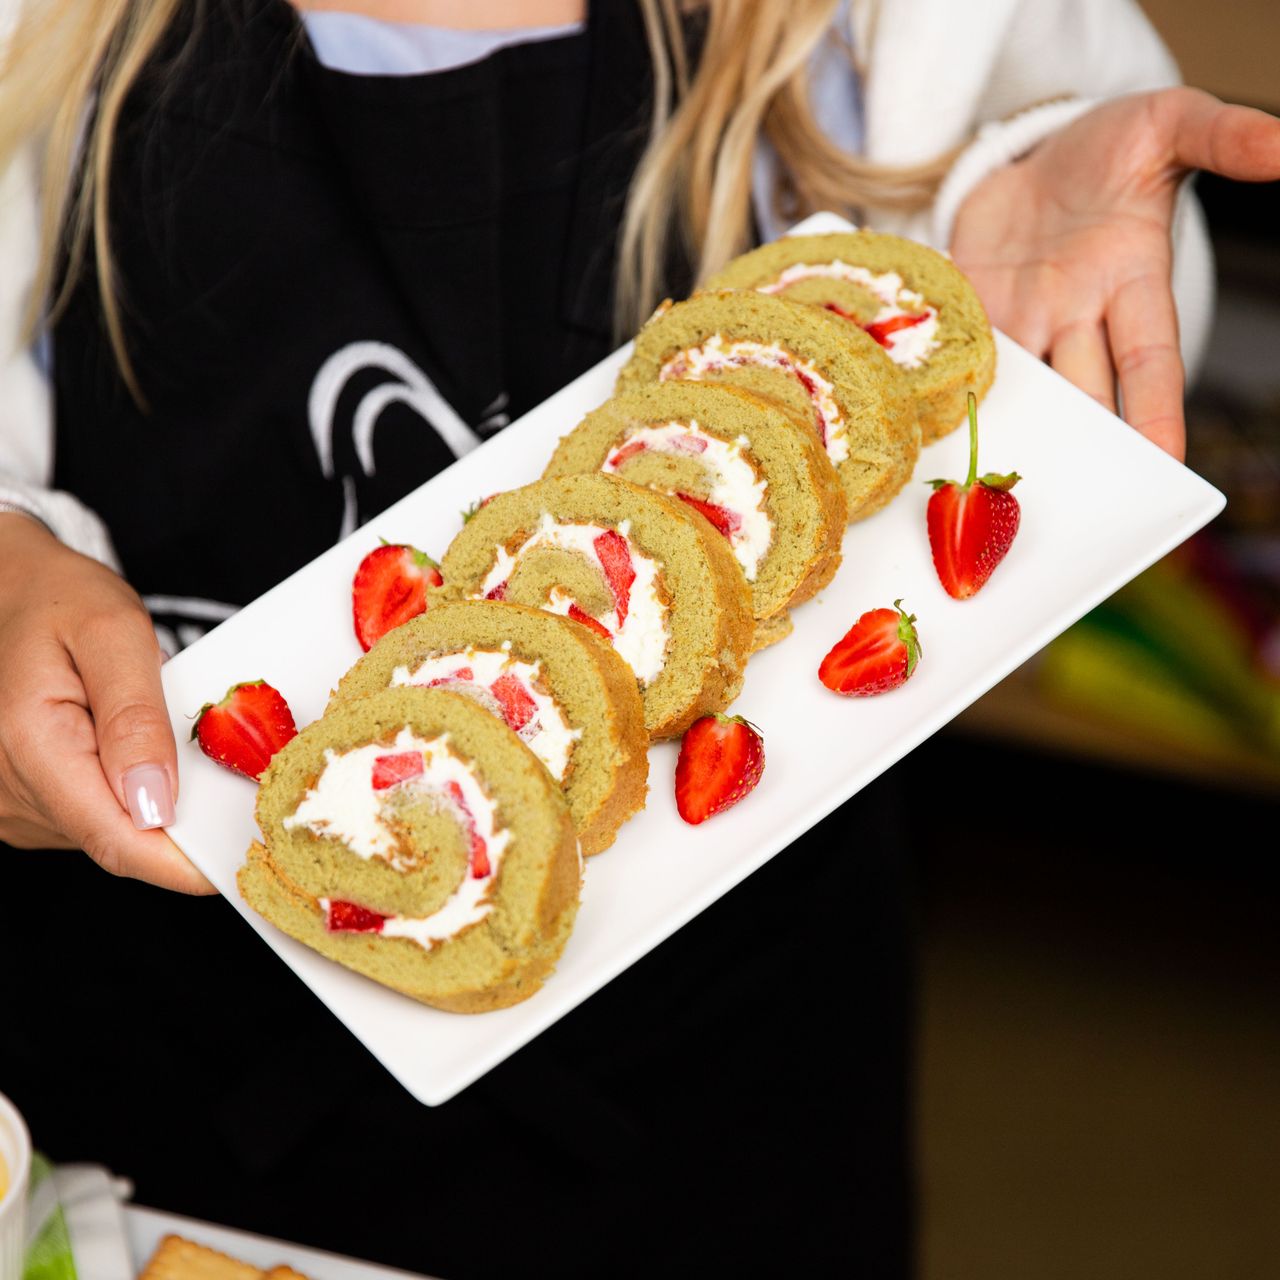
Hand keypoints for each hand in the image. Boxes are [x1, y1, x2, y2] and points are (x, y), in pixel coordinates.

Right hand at [0, 514, 213, 892]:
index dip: (181, 864)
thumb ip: (135, 716)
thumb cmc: (64, 600)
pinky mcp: (29, 805)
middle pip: (117, 839)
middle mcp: (9, 790)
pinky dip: (132, 795)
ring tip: (171, 747)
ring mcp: (14, 804)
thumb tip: (155, 802)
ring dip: (155, 804)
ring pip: (110, 832)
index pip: (113, 838)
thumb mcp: (113, 633)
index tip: (238, 865)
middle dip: (181, 822)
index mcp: (28, 745)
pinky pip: (96, 816)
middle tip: (235, 783)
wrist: (18, 592)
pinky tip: (142, 756)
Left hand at [950, 88, 1279, 459]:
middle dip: (1073, 444)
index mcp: (1132, 285)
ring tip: (983, 481)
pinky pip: (952, 353)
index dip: (1156, 413)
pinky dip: (939, 380)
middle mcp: (1074, 318)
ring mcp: (1018, 320)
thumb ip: (1221, 136)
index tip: (1165, 463)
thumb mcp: (1170, 125)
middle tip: (1061, 497)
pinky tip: (922, 414)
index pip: (1149, 363)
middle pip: (1076, 393)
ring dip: (1002, 426)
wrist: (1035, 152)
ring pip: (1014, 388)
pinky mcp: (967, 314)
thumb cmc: (1114, 148)